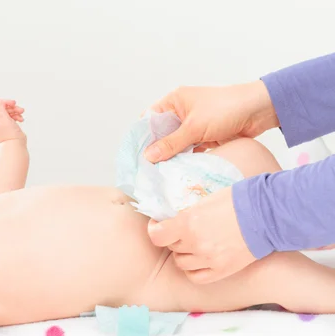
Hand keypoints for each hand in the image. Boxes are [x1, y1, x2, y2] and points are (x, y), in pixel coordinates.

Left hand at [0, 99, 24, 142]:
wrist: (16, 145)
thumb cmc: (9, 135)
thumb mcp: (4, 119)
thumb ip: (0, 108)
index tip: (2, 106)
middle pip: (0, 108)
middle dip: (9, 106)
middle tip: (16, 106)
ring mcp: (3, 124)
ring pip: (7, 112)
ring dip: (15, 110)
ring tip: (21, 112)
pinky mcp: (10, 125)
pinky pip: (12, 117)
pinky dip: (17, 116)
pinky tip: (21, 119)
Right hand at [144, 81, 278, 162]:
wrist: (259, 111)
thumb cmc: (226, 109)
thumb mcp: (194, 127)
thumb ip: (171, 143)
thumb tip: (149, 156)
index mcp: (174, 101)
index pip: (150, 119)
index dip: (142, 136)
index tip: (136, 155)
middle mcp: (181, 112)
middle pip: (161, 133)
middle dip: (156, 149)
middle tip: (147, 169)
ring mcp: (193, 125)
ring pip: (175, 143)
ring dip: (171, 156)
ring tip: (160, 173)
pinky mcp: (204, 136)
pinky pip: (189, 150)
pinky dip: (184, 159)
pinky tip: (178, 171)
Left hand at [147, 187, 255, 283]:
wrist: (268, 214)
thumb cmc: (238, 200)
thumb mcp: (205, 200)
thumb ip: (187, 213)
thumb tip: (172, 217)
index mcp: (188, 222)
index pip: (157, 235)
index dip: (155, 230)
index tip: (158, 225)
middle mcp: (196, 243)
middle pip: (171, 247)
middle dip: (174, 238)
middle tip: (182, 231)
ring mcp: (209, 259)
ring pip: (181, 263)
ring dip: (183, 254)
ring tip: (193, 245)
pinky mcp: (222, 270)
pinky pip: (196, 277)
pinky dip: (193, 270)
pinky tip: (198, 261)